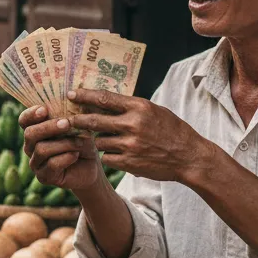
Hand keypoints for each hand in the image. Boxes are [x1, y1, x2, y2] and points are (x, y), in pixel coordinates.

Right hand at [20, 106, 107, 195]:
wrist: (91, 168)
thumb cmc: (82, 143)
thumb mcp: (78, 128)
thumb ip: (70, 120)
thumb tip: (68, 112)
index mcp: (35, 131)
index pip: (24, 121)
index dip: (31, 114)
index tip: (44, 109)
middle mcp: (31, 147)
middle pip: (30, 134)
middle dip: (48, 127)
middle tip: (67, 123)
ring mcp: (36, 163)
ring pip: (41, 149)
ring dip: (63, 143)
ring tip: (80, 142)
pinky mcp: (44, 177)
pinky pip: (51, 164)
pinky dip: (66, 157)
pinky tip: (76, 155)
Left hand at [67, 88, 212, 183]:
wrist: (189, 157)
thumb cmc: (172, 131)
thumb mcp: (155, 111)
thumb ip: (132, 106)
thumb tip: (106, 99)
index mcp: (139, 107)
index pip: (104, 98)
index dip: (84, 96)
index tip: (71, 94)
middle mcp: (133, 125)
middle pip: (94, 120)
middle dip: (78, 119)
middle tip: (68, 119)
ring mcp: (130, 145)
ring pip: (99, 141)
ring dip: (98, 140)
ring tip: (107, 139)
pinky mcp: (129, 163)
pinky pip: (107, 157)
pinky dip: (108, 155)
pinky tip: (117, 153)